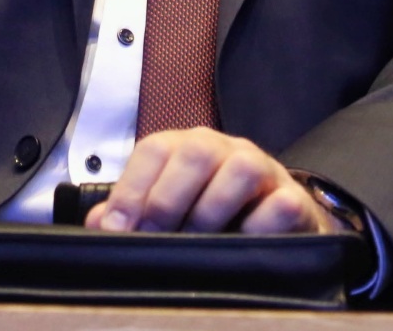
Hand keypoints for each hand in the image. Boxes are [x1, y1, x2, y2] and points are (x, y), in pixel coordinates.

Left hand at [86, 128, 341, 235]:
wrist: (279, 220)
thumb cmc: (217, 212)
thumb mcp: (171, 207)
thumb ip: (132, 211)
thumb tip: (98, 225)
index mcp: (189, 148)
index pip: (155, 149)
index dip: (131, 189)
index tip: (118, 229)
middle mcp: (226, 150)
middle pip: (197, 151)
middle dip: (168, 200)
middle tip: (156, 240)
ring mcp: (264, 171)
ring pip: (241, 168)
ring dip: (212, 211)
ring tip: (200, 243)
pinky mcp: (294, 199)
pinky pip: (281, 204)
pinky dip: (259, 226)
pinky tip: (241, 245)